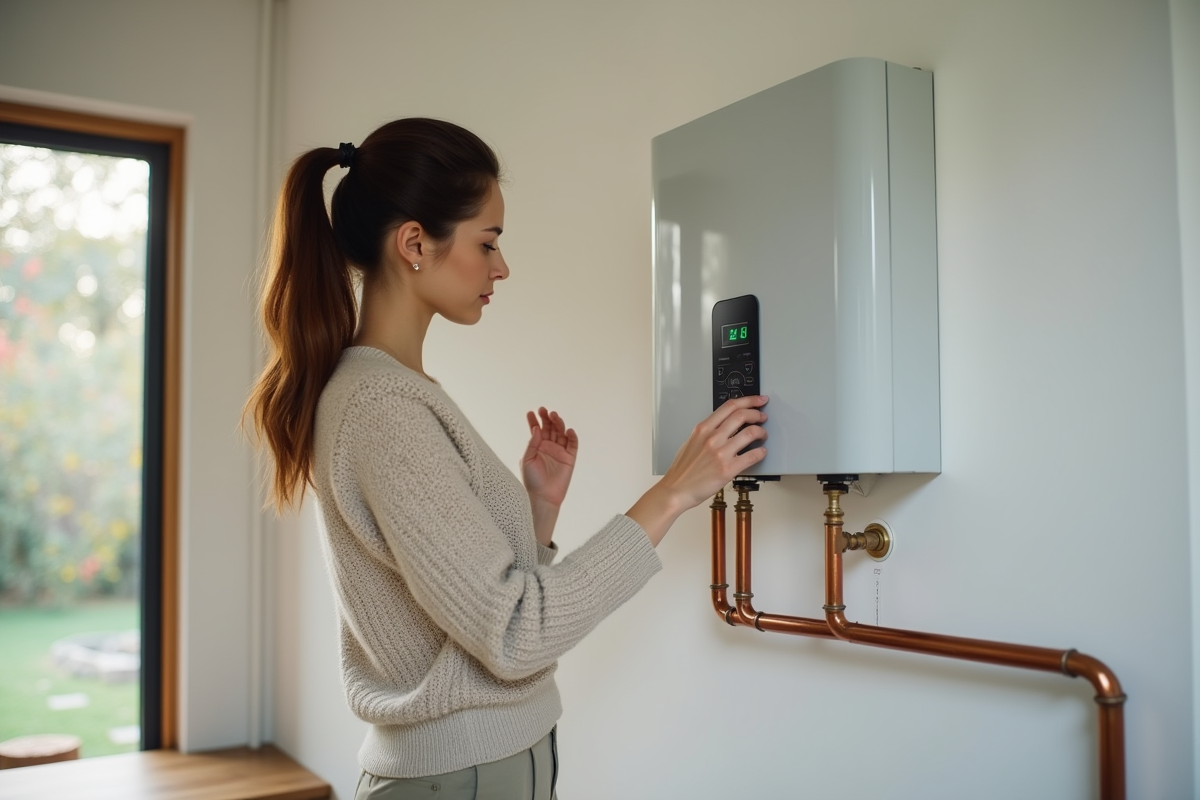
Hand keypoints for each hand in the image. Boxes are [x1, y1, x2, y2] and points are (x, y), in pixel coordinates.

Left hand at [520, 407, 577, 508]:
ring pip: (561, 433)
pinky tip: (568, 430)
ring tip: (554, 415)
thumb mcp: (527, 459)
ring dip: (558, 423)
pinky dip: (572, 436)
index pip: (536, 430)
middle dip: (547, 418)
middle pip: (550, 428)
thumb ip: (532, 443)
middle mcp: (548, 447)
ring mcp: (559, 452)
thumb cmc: (531, 480)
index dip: (534, 420)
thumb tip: (537, 428)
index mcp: (537, 447)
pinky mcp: (570, 458)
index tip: (531, 412)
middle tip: (543, 410)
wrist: (542, 497)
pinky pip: (573, 445)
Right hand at [627, 395, 767, 545]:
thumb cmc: (682, 470)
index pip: (729, 406)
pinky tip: (761, 452)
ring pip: (750, 433)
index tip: (757, 400)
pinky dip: (761, 452)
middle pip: (742, 415)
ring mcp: (720, 453)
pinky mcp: (728, 469)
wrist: (676, 490)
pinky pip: (752, 456)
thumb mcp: (691, 442)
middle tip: (762, 416)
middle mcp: (712, 438)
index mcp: (702, 429)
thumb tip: (723, 425)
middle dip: (757, 413)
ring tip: (762, 435)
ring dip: (761, 432)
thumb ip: (707, 431)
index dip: (748, 400)